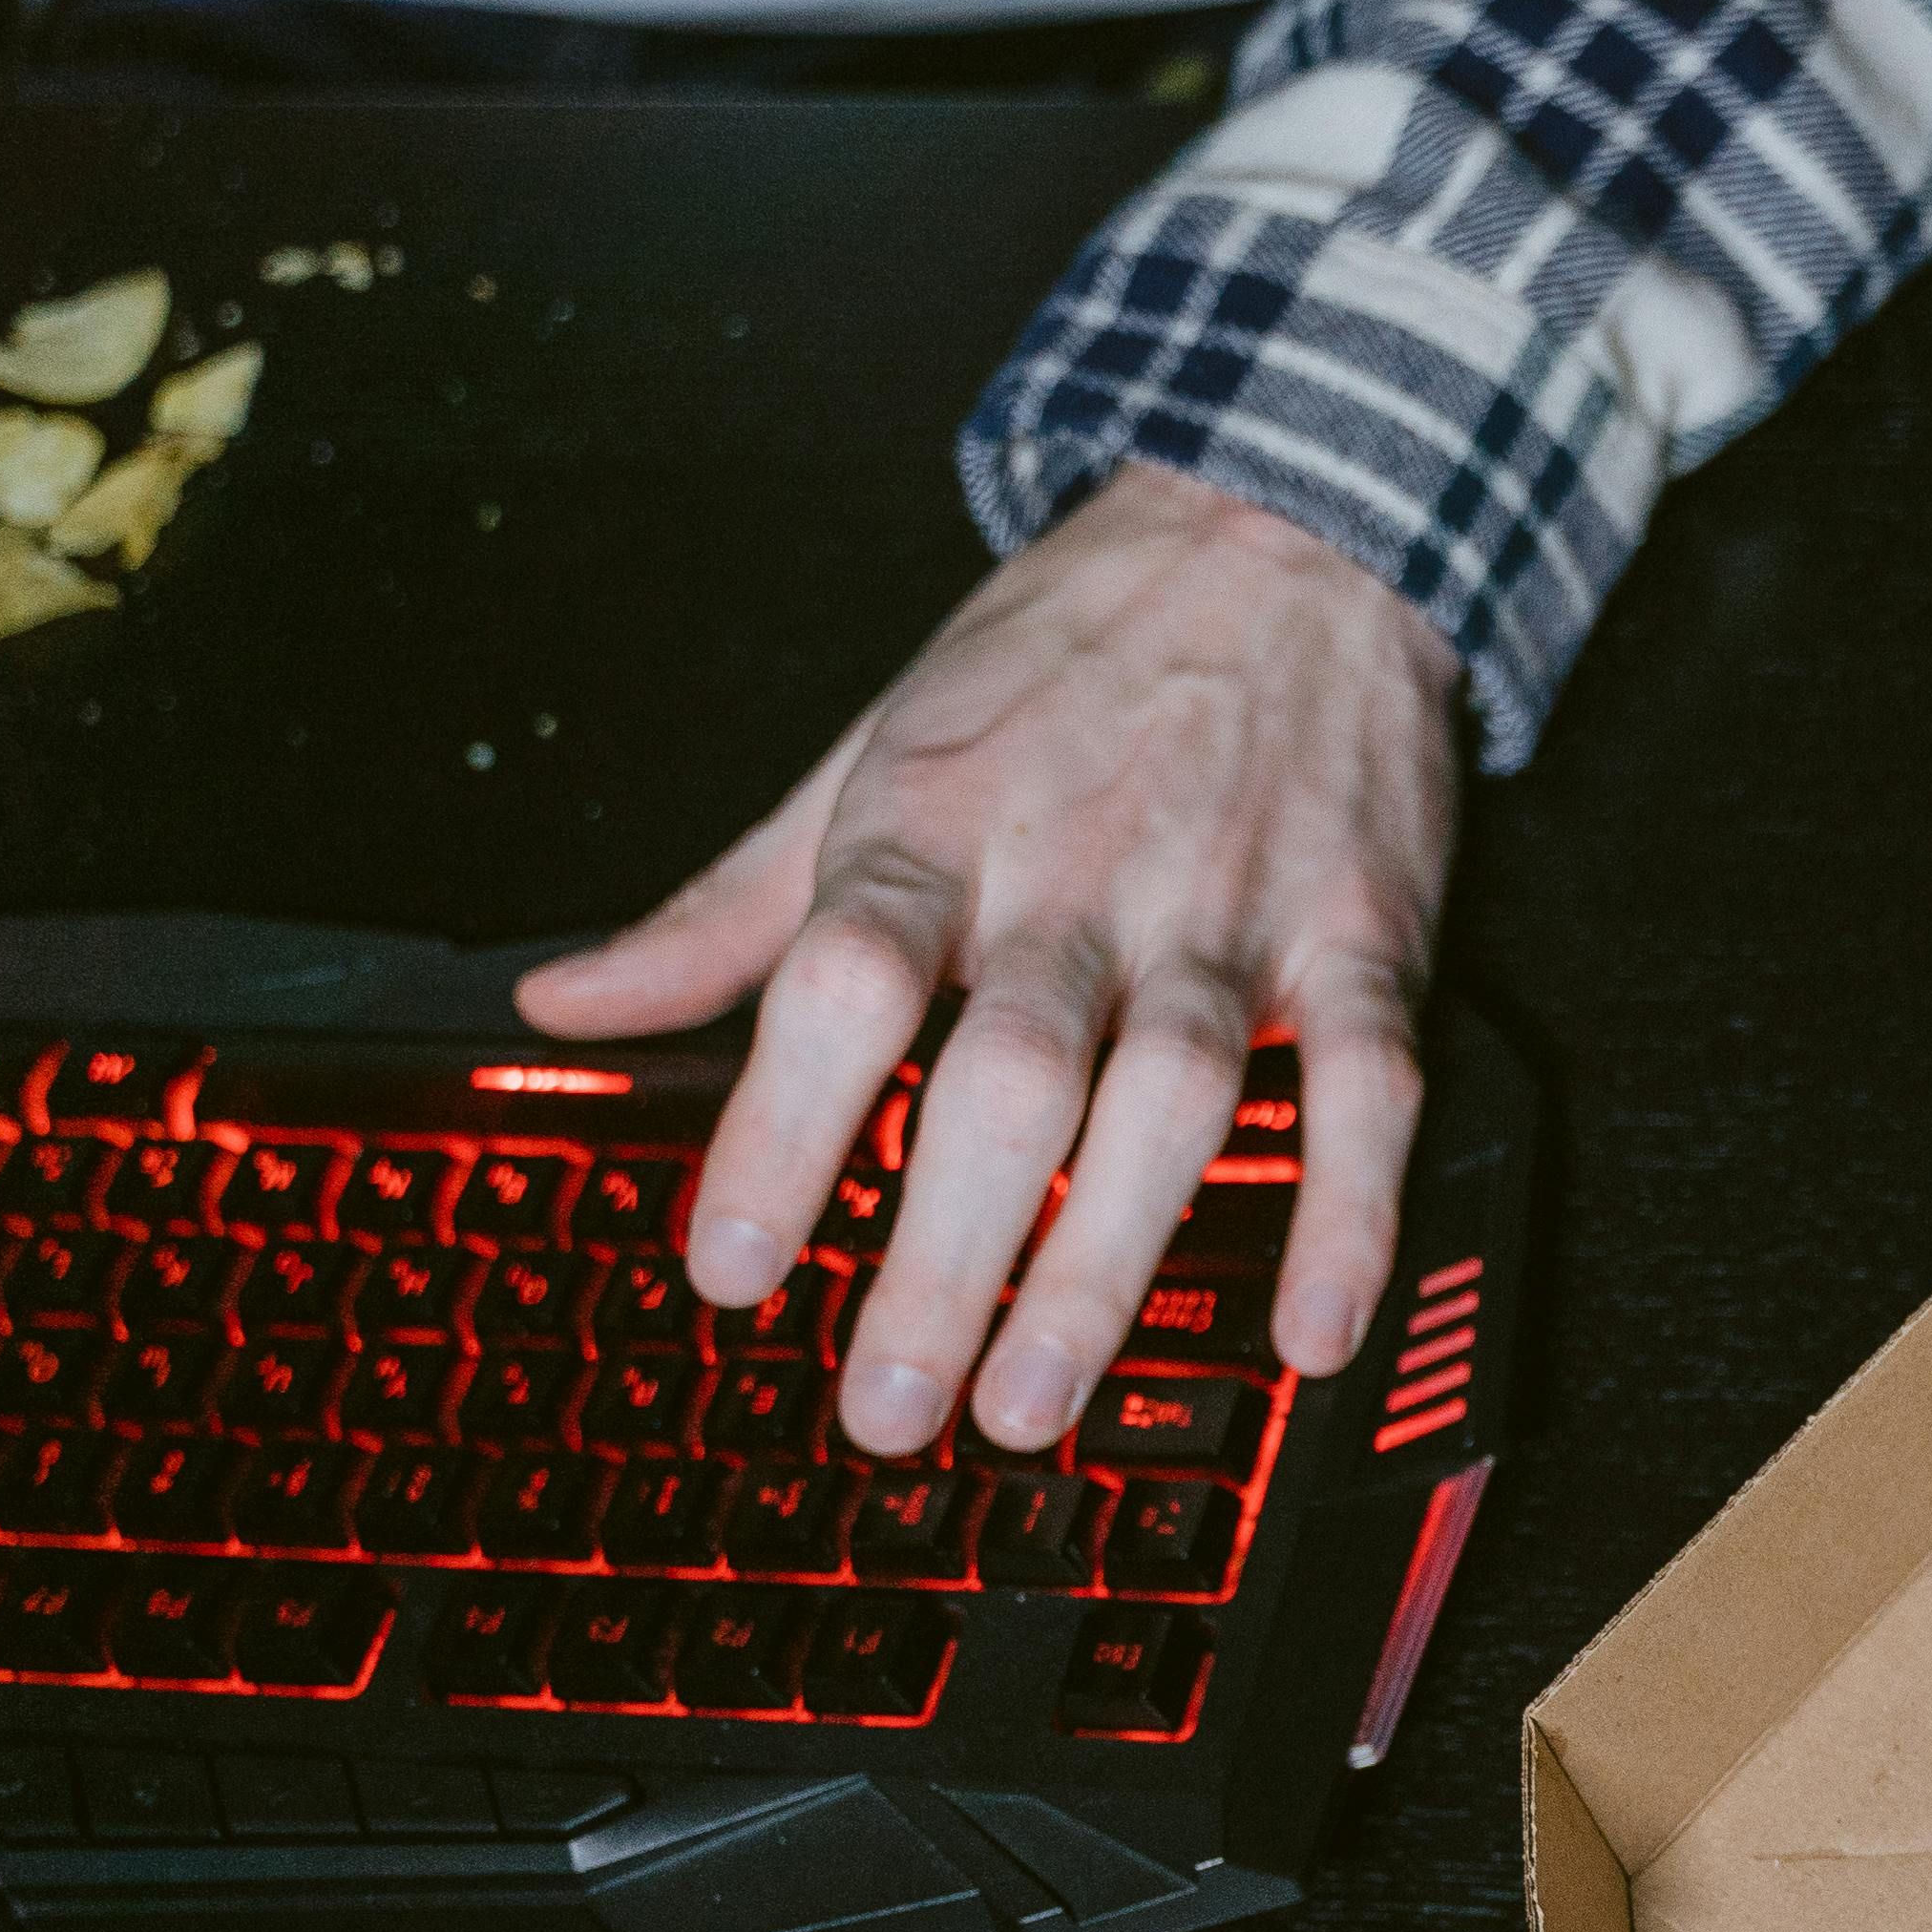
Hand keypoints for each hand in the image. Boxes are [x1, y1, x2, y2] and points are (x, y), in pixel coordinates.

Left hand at [517, 463, 1457, 1457]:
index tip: (733, 1270)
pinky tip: (1310, 1332)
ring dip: (1102, 1262)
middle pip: (1005, 1077)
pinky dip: (1347, 1212)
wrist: (1287, 526)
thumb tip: (568, 1002)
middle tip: (890, 1405)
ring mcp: (1228, 909)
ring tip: (1036, 1398)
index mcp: (935, 823)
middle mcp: (1078, 873)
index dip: (783, 1130)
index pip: (841, 982)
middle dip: (941, 1255)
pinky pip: (1363, 1088)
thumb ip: (730, 905)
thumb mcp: (871, 750)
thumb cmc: (1067, 657)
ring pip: (1168, 1099)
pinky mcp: (1364, 936)